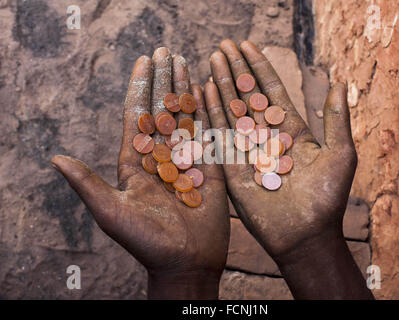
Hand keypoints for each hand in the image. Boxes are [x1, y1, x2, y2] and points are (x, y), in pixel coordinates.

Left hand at [51, 48, 228, 299]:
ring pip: (185, 117)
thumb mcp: (112, 212)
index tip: (143, 61)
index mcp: (136, 162)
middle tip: (166, 51)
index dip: (140, 88)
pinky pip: (209, 134)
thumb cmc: (146, 241)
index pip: (138, 116)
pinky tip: (207, 90)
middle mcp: (161, 156)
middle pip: (162, 110)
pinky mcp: (210, 168)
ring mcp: (187, 160)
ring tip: (186, 61)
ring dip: (184, 89)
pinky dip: (208, 111)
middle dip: (163, 80)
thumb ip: (87, 183)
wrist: (185, 262)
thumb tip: (55, 159)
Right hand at [204, 40, 372, 298]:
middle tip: (222, 46)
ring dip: (222, 85)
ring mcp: (247, 152)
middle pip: (247, 97)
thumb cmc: (327, 197)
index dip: (259, 68)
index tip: (246, 45)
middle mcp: (266, 138)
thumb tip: (338, 82)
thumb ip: (336, 119)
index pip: (271, 91)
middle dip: (236, 71)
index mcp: (290, 131)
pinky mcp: (232, 169)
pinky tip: (204, 91)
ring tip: (212, 60)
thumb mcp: (339, 153)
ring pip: (232, 112)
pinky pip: (220, 137)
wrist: (307, 236)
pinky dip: (211, 114)